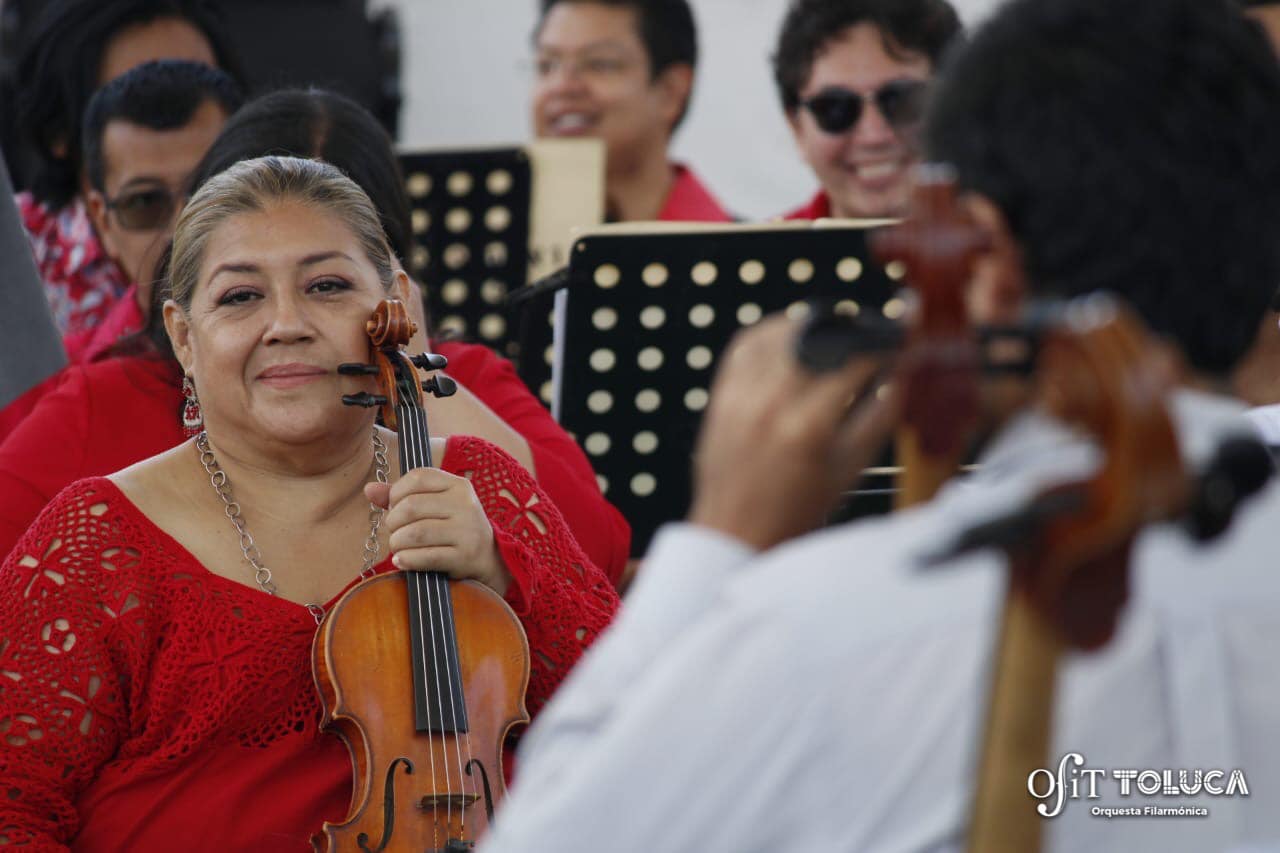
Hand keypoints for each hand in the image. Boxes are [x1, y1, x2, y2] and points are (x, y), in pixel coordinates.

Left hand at [366, 469, 510, 594]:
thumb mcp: (434, 505)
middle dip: (393, 522)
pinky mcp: (464, 556)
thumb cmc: (453, 527)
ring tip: (398, 547)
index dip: (397, 492)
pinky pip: (425, 556)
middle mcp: (465, 504)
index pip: (418, 477)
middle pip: (411, 507)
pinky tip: (402, 561)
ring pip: (415, 533)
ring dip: (397, 542)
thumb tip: (369, 489)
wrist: (488, 557)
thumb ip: (401, 495)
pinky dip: (407, 560)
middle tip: (395, 531)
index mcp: (458, 485)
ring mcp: (467, 531)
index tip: (395, 506)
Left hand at [689, 314, 899, 550]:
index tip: (898, 336)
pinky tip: (793, 340)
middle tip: (868, 340)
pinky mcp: (722, 394)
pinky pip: (748, 343)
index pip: (854, 359)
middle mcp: (770, 403)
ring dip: (815, 327)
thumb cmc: (795, 512)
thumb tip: (902, 374)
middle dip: (851, 331)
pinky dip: (775, 332)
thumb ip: (880, 416)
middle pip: (819, 336)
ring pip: (783, 330)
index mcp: (809, 426)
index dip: (883, 341)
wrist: (735, 533)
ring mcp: (741, 395)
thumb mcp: (850, 470)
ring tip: (834, 342)